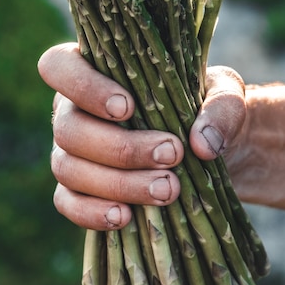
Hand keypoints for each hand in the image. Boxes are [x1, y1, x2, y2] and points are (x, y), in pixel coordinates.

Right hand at [38, 43, 246, 229]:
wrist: (212, 151)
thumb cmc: (206, 108)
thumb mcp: (225, 95)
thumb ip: (221, 108)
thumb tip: (202, 144)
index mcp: (94, 71)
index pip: (58, 66)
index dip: (83, 86)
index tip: (128, 107)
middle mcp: (73, 110)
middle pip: (68, 128)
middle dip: (120, 147)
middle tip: (172, 154)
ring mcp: (70, 151)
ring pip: (69, 168)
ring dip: (118, 183)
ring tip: (168, 190)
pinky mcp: (77, 189)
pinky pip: (68, 203)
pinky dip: (93, 212)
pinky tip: (127, 217)